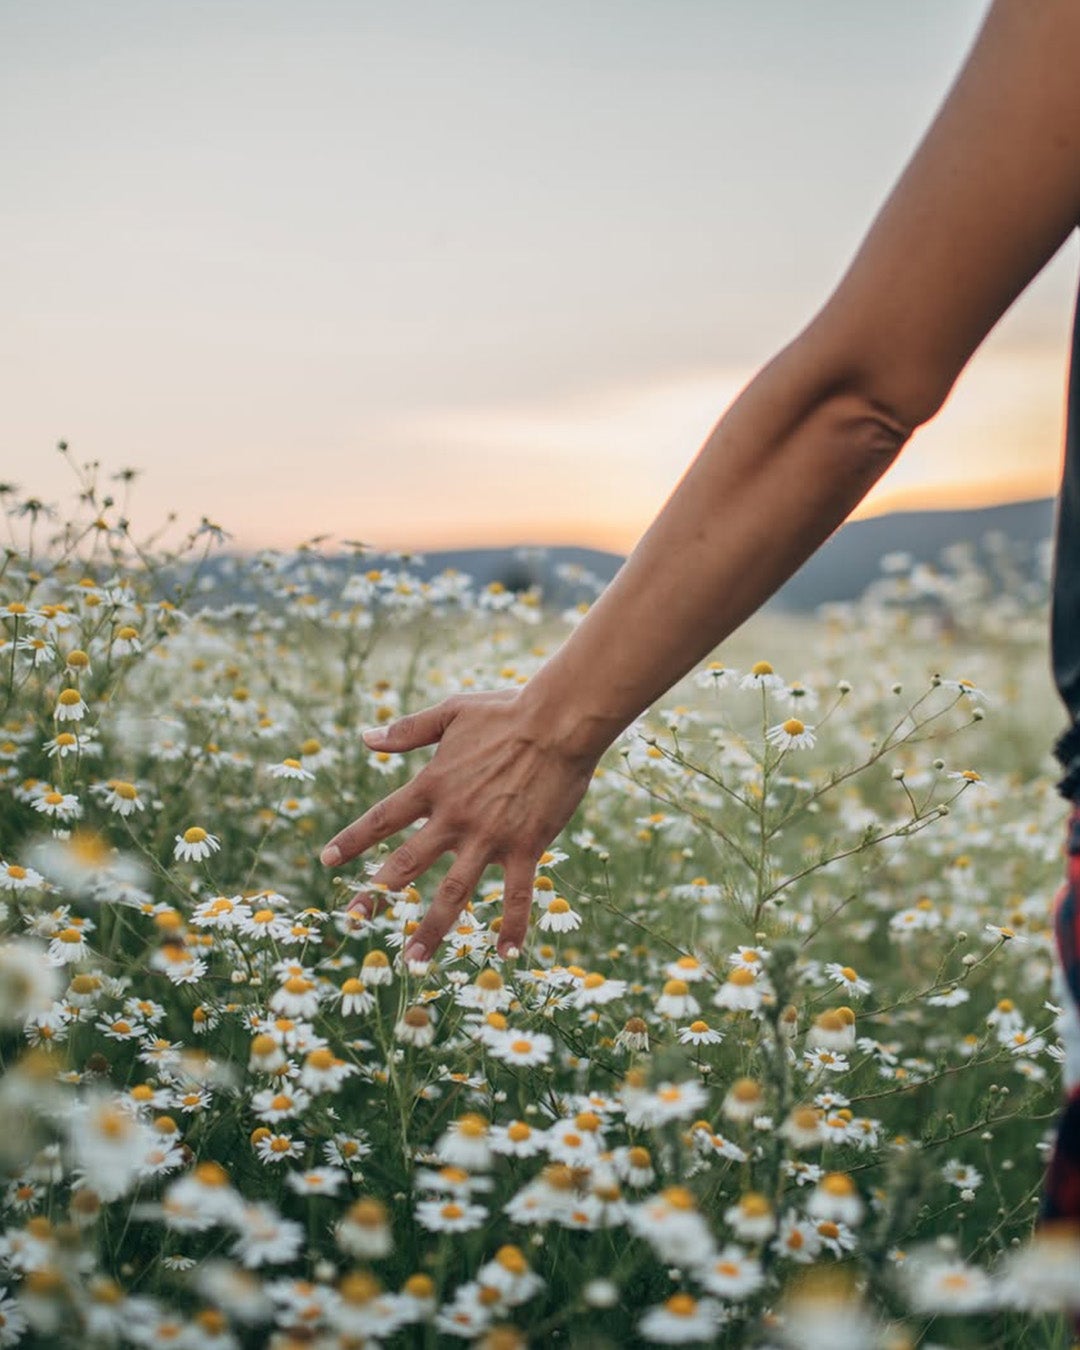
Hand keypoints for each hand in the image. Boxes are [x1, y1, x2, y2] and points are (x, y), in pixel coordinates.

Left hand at [318, 689, 601, 963]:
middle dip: (377, 894)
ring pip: (454, 892)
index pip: (382, 819)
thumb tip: (365, 738)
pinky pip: (517, 896)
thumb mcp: (451, 713)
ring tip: (414, 959)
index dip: (353, 840)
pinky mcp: (526, 847)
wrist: (560, 721)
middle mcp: (454, 817)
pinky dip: (511, 926)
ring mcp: (489, 836)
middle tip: (353, 918)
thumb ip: (408, 730)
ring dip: (432, 928)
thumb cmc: (508, 711)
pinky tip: (505, 956)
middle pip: (407, 863)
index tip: (327, 862)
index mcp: (433, 785)